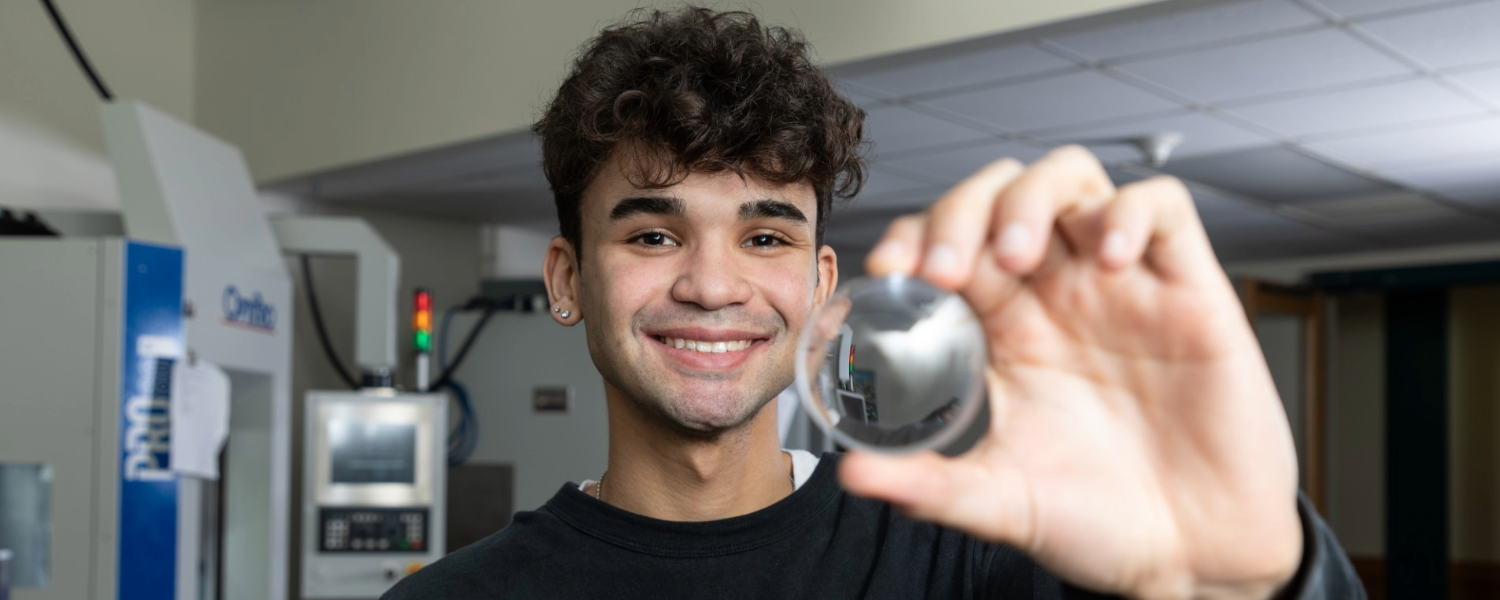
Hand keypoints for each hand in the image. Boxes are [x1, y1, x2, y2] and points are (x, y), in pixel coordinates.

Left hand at [838, 147, 1302, 599]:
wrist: (1194, 554)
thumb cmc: (1102, 522)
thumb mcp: (1000, 502)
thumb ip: (929, 487)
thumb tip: (853, 475)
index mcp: (1006, 328)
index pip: (947, 243)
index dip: (913, 236)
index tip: (888, 271)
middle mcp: (1058, 292)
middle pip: (998, 195)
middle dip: (960, 212)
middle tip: (945, 268)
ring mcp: (1122, 284)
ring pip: (1069, 177)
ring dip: (1031, 198)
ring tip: (1018, 256)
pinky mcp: (1191, 289)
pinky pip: (1164, 207)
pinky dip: (1132, 213)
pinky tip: (1111, 260)